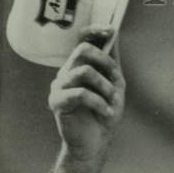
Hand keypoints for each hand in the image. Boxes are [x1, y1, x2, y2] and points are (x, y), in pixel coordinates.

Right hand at [48, 26, 124, 161]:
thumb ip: (112, 63)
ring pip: (84, 71)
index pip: (81, 40)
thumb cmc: (104, 114)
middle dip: (105, 61)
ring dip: (105, 87)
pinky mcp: (57, 101)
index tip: (111, 30)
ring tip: (112, 101)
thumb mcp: (115, 86)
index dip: (94, 31)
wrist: (96, 142)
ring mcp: (59, 86)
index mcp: (80, 66)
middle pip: (82, 50)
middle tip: (116, 78)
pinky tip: (107, 112)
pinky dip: (99, 103)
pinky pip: (80, 93)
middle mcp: (67, 72)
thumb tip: (114, 34)